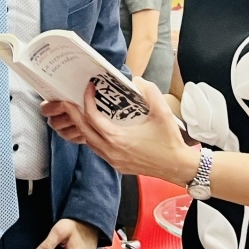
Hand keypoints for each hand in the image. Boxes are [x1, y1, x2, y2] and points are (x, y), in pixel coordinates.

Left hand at [42, 79, 199, 186]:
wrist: (178, 167)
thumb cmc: (170, 142)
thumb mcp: (162, 112)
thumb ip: (150, 92)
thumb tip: (137, 81)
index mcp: (118, 138)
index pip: (92, 117)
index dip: (87, 100)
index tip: (89, 88)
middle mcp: (111, 151)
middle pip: (83, 130)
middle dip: (74, 114)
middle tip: (70, 100)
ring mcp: (113, 160)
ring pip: (89, 142)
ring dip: (83, 127)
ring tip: (81, 112)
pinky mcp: (118, 165)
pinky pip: (97, 150)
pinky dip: (93, 137)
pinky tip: (97, 129)